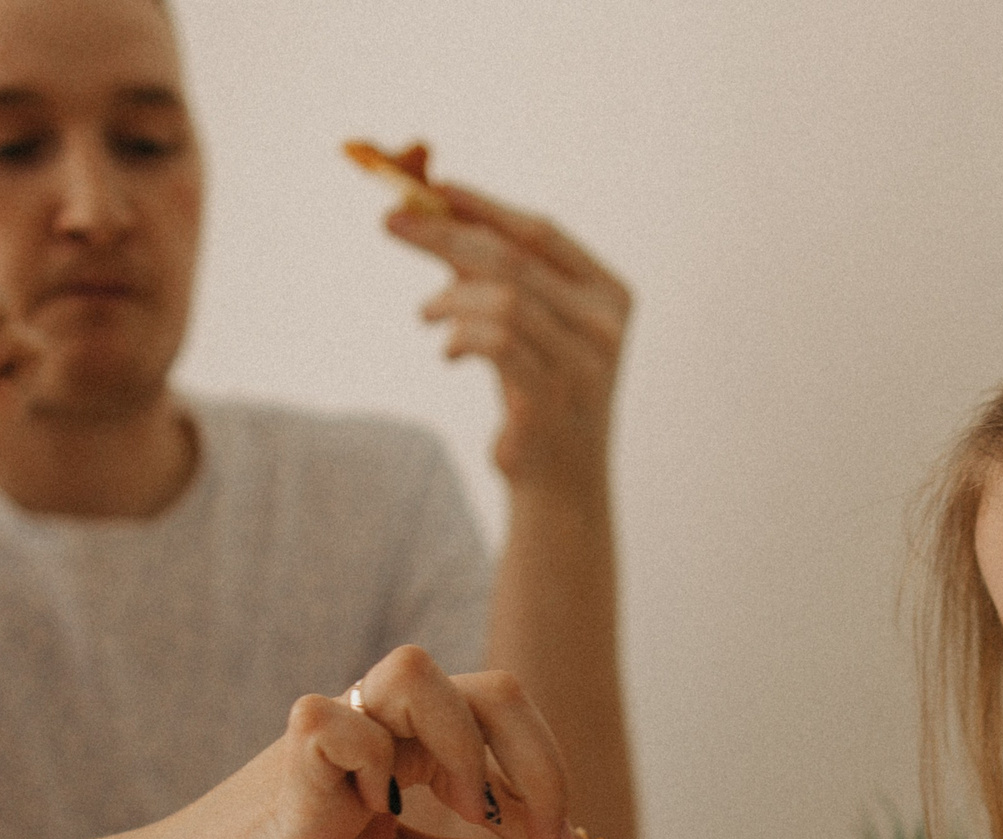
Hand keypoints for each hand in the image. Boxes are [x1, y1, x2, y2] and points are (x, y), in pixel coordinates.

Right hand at [138, 645, 635, 838]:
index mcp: (413, 741)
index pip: (512, 731)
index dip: (564, 797)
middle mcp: (379, 720)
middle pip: (494, 688)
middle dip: (542, 767)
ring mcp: (332, 730)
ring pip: (417, 669)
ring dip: (466, 747)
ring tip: (470, 817)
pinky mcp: (285, 758)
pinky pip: (337, 722)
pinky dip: (373, 763)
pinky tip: (376, 813)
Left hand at [387, 184, 629, 493]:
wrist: (562, 485)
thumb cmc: (537, 396)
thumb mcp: (524, 327)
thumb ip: (494, 274)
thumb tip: (436, 211)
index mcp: (609, 294)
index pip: (541, 233)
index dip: (485, 206)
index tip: (433, 188)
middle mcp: (604, 325)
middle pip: (514, 258)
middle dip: (446, 234)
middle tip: (393, 221)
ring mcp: (584, 364)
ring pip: (503, 298)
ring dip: (449, 297)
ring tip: (426, 314)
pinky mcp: (552, 399)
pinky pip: (495, 342)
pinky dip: (459, 335)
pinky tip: (448, 350)